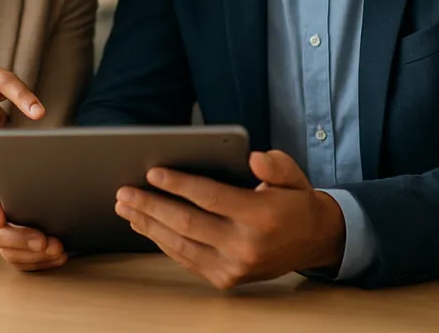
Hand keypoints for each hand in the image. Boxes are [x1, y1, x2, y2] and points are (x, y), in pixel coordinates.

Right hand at [0, 187, 66, 271]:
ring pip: (11, 255)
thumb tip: (41, 169)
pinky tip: (59, 257)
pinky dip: (43, 263)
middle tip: (43, 241)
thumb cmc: (45, 185)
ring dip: (35, 255)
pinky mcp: (19, 255)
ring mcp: (6, 241)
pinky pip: (25, 265)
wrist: (57, 202)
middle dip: (21, 240)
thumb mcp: (38, 179)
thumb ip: (33, 180)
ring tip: (58, 249)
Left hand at [114, 150, 345, 289]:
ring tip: (125, 207)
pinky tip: (145, 225)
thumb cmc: (295, 201)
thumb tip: (251, 158)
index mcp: (262, 217)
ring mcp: (235, 268)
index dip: (179, 185)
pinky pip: (186, 259)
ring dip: (148, 225)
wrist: (315, 242)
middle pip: (187, 224)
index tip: (152, 172)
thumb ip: (273, 164)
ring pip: (181, 245)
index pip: (211, 198)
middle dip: (151, 206)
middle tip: (124, 192)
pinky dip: (162, 241)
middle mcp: (247, 247)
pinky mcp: (226, 279)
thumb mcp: (293, 175)